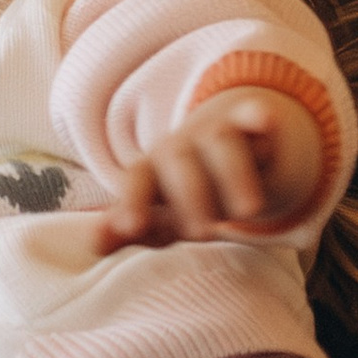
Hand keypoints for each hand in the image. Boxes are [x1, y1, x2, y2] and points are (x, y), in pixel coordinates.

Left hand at [93, 90, 326, 255]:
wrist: (231, 149)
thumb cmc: (187, 194)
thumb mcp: (162, 216)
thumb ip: (131, 232)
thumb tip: (93, 243)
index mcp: (152, 170)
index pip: (137, 182)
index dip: (132, 203)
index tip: (129, 228)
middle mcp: (182, 146)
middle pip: (179, 160)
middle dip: (190, 196)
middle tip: (202, 232)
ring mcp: (217, 131)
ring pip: (221, 142)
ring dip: (233, 175)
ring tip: (247, 210)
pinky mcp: (251, 122)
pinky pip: (254, 114)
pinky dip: (258, 117)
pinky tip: (265, 121)